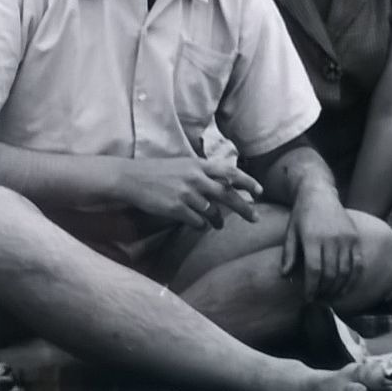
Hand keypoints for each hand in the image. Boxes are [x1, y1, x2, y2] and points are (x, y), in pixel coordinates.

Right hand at [121, 156, 261, 230]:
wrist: (132, 178)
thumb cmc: (158, 172)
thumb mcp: (183, 165)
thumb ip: (202, 172)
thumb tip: (222, 183)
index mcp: (198, 165)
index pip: (229, 172)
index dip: (247, 182)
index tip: (259, 191)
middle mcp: (195, 178)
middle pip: (227, 194)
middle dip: (244, 207)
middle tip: (255, 218)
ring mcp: (186, 194)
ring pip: (213, 211)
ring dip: (218, 221)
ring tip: (219, 225)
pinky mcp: (176, 208)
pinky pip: (197, 221)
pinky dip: (202, 225)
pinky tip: (200, 225)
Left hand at [280, 183, 360, 301]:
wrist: (320, 193)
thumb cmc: (302, 215)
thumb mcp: (290, 232)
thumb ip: (289, 254)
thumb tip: (285, 275)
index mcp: (312, 238)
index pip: (314, 270)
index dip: (312, 288)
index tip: (308, 298)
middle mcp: (332, 238)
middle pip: (331, 274)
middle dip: (324, 291)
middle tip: (319, 299)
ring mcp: (346, 238)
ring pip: (345, 272)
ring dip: (338, 288)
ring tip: (330, 296)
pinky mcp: (355, 238)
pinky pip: (358, 264)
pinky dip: (353, 279)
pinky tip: (345, 288)